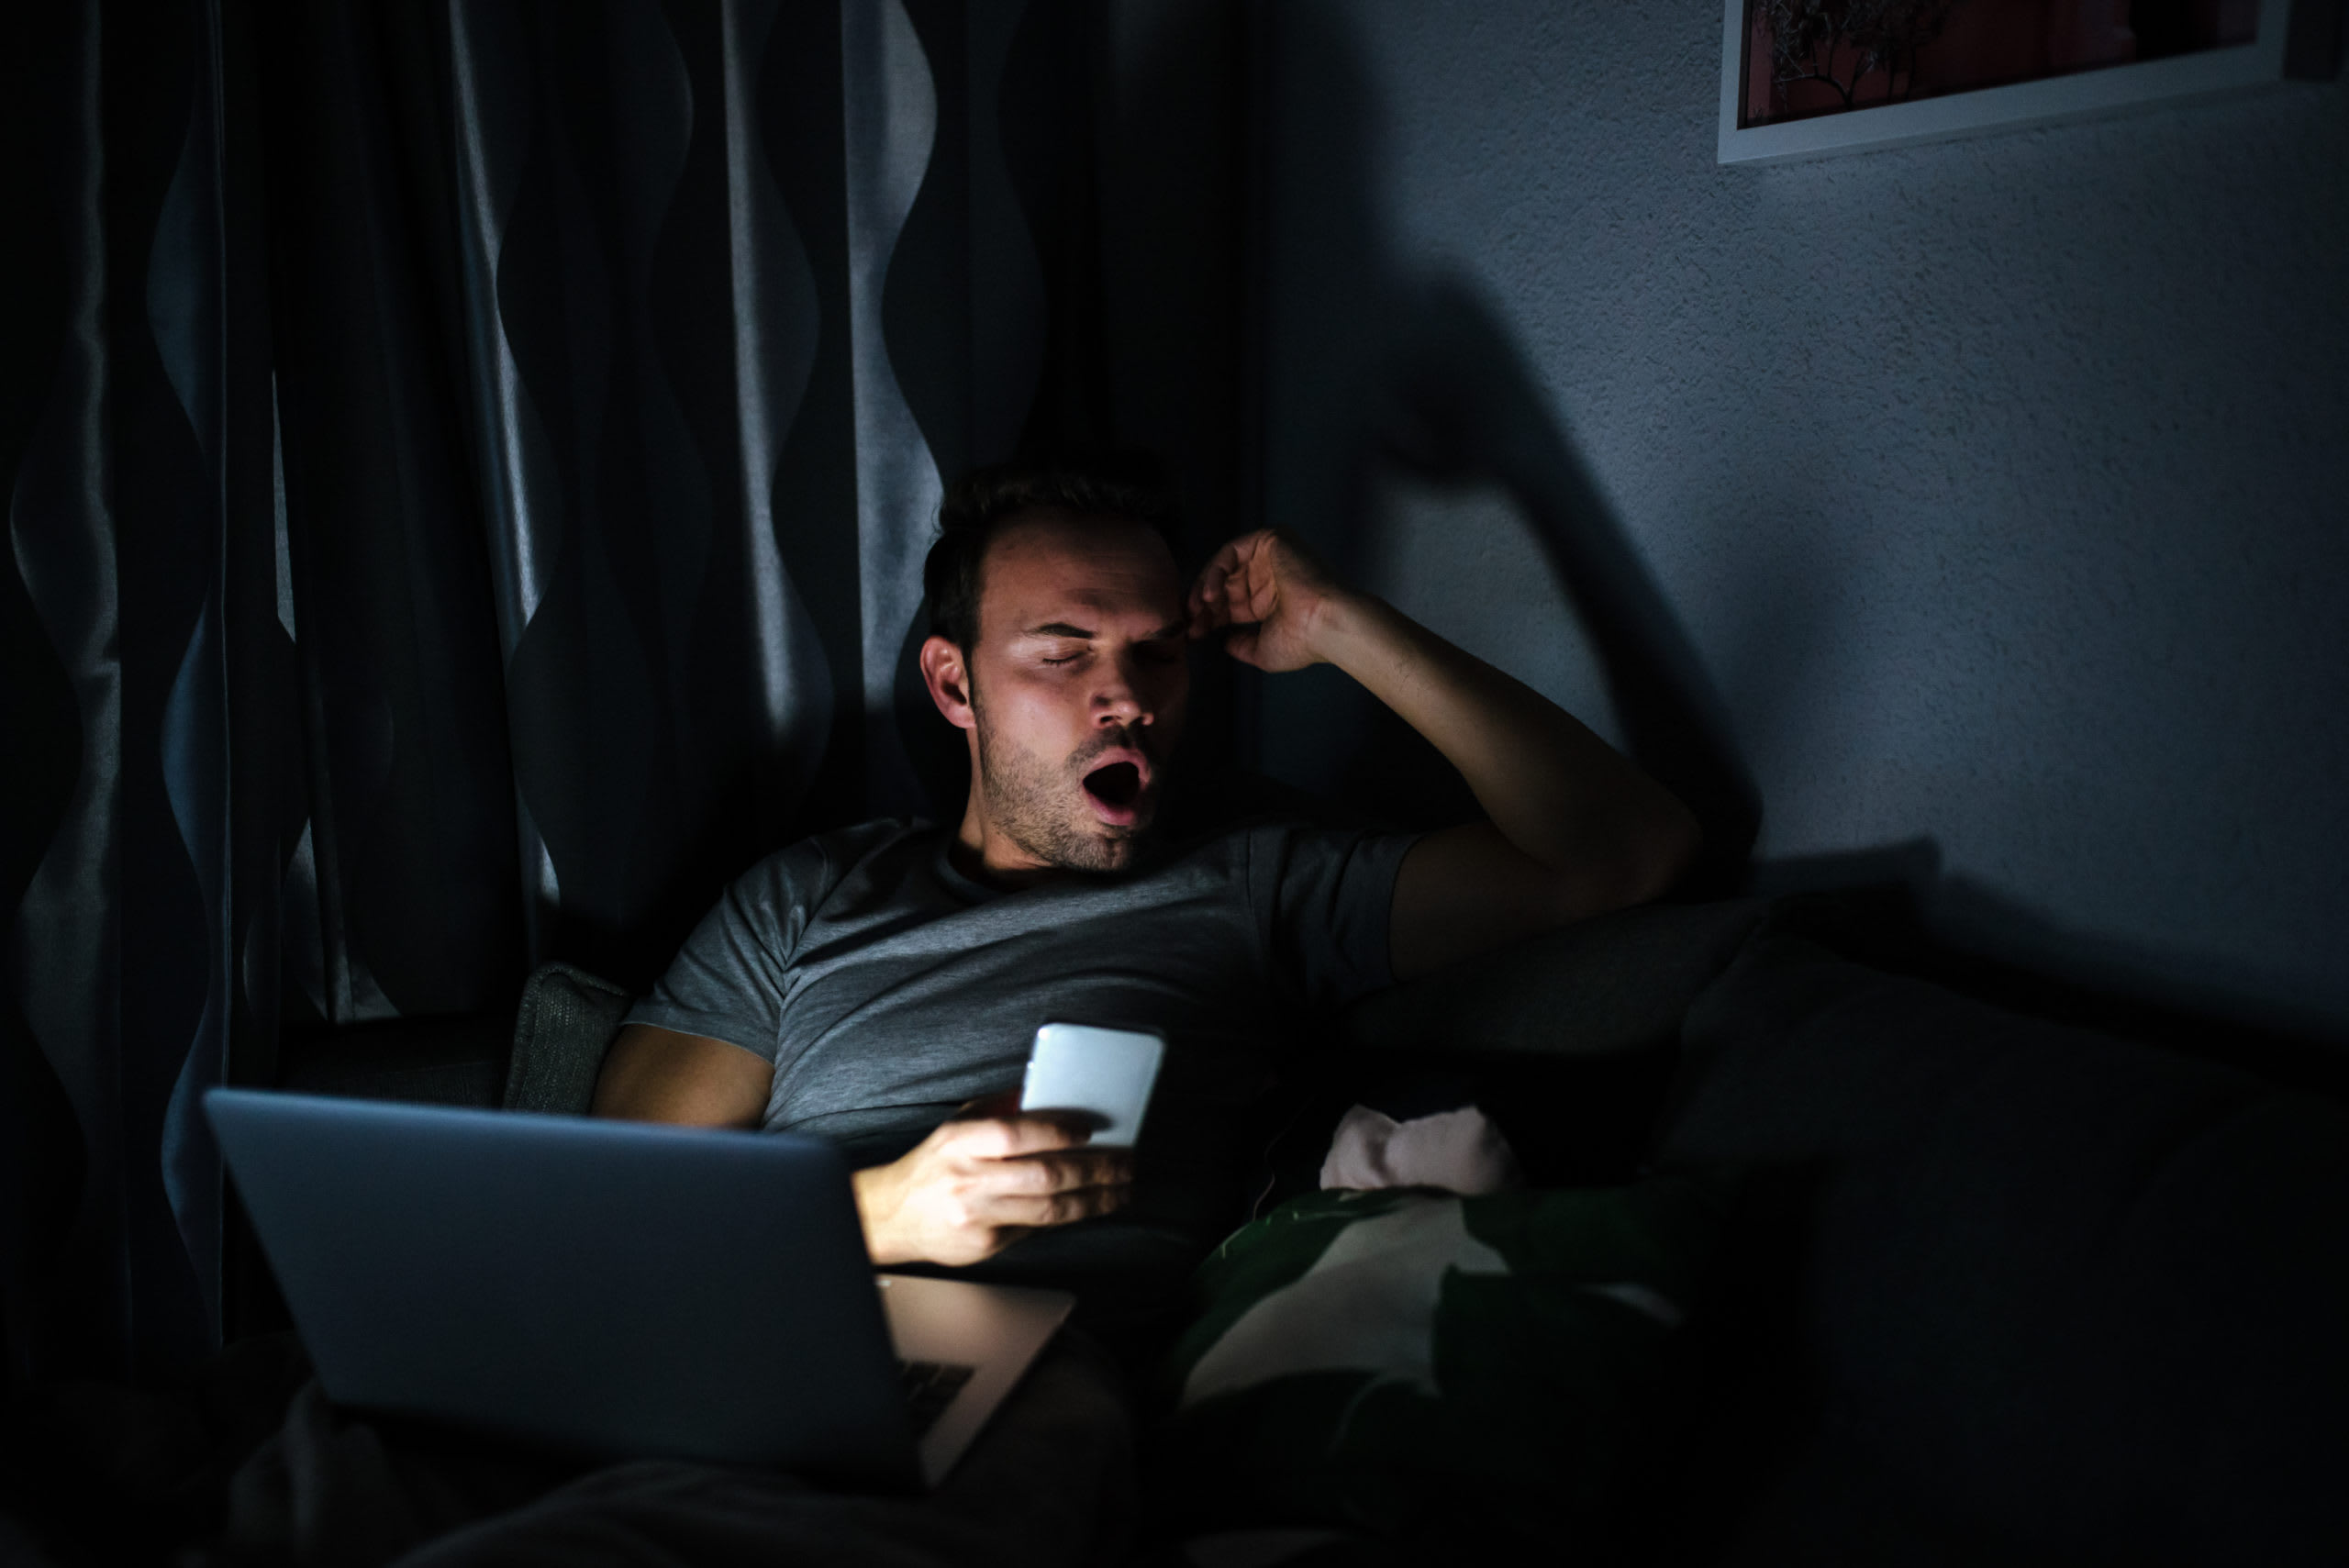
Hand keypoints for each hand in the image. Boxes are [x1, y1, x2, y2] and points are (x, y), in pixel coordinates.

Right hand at [851, 1096, 1133, 1266]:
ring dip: (1092, 1200)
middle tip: (1124, 1164)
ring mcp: (977, 1217)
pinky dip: (1065, 1217)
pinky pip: (1035, 1229)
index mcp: (959, 1142)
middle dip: (1093, 1170)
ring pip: (1047, 1210)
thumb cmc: (932, 1166)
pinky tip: (1088, 1207)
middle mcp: (967, 1180)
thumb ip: (998, 1111)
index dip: (1056, 1132)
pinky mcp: (984, 1246)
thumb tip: (1044, 1094)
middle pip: (1042, 1176)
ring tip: (1120, 1190)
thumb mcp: (957, 1127)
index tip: (1088, 1130)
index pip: (1014, 1135)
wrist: (890, 1216)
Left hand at [1187, 530, 1350, 672]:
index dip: (1209, 618)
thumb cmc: (1302, 642)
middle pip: (1224, 585)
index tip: (1192, 635)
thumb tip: (1226, 643)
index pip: (1230, 604)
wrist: (1325, 624)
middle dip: (1202, 605)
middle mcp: (1269, 576)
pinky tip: (1208, 595)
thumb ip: (1242, 645)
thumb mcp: (1262, 651)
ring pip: (1224, 566)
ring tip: (1196, 609)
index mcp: (1269, 600)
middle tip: (1190, 623)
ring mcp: (1269, 557)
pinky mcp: (1270, 540)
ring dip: (1205, 587)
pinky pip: (1231, 551)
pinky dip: (1215, 571)